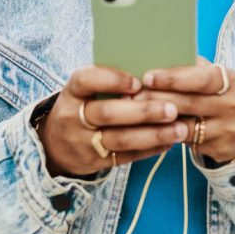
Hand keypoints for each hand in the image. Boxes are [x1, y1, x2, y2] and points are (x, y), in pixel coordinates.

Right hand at [38, 66, 188, 176]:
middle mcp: (74, 117)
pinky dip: (150, 149)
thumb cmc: (82, 106)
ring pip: (121, 139)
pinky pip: (126, 157)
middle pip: (108, 113)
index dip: (112, 80)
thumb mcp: (84, 90)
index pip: (86, 80)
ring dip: (153, 134)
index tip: (138, 82)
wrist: (54, 144)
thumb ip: (109, 81)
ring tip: (180, 129)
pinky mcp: (95, 162)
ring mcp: (83, 142)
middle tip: (173, 108)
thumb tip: (152, 71)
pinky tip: (170, 142)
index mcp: (73, 92)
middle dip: (143, 111)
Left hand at [136, 59, 234, 164]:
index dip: (173, 78)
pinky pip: (185, 143)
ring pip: (185, 126)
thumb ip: (191, 69)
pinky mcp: (219, 149)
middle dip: (157, 98)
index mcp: (230, 81)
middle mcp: (232, 106)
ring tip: (133, 113)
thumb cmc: (219, 95)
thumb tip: (155, 58)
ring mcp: (227, 130)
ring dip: (156, 119)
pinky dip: (164, 134)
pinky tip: (147, 130)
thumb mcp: (213, 78)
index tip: (147, 77)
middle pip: (189, 103)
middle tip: (131, 96)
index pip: (201, 78)